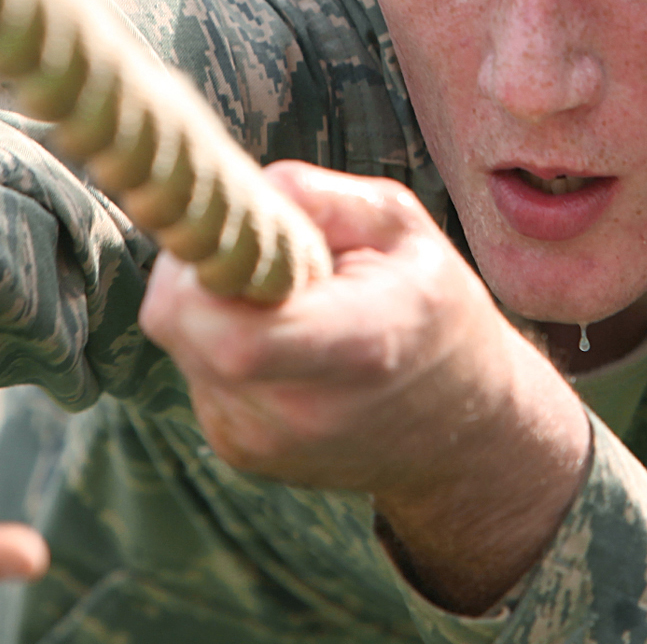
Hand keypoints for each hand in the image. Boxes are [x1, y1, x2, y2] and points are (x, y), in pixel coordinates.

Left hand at [140, 163, 589, 612]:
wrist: (465, 428)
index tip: (240, 227)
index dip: (206, 265)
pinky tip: (282, 342)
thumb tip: (233, 193)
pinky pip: (196, 372)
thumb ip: (316, 196)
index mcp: (358, 347)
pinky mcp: (241, 452)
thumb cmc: (435, 307)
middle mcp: (302, 410)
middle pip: (181, 325)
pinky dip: (220, 342)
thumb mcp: (401, 223)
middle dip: (200, 267)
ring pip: (181, 342)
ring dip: (214, 305)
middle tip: (260, 249)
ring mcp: (264, 443)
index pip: (232, 333)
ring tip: (288, 303)